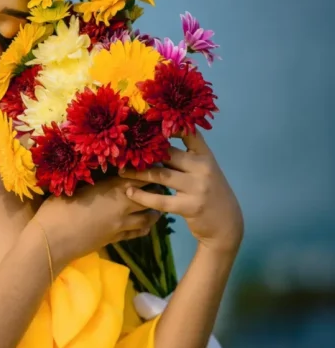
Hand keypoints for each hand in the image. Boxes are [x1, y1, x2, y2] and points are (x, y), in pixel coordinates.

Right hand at [34, 173, 161, 268]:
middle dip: (157, 190)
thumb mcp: (76, 188)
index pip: (141, 176)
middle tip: (158, 185)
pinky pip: (137, 232)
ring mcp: (121, 224)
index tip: (154, 166)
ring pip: (148, 217)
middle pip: (150, 195)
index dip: (150, 171)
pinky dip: (144, 227)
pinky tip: (145, 225)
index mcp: (112, 188)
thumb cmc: (58, 209)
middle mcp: (122, 205)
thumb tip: (103, 176)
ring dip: (154, 210)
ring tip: (155, 205)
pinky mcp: (116, 239)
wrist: (53, 239)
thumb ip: (96, 183)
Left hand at [117, 128, 243, 253]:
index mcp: (206, 156)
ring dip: (137, 173)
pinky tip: (129, 192)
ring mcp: (197, 187)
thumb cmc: (210, 193)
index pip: (190, 134)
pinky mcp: (190, 206)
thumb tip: (156, 145)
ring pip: (160, 175)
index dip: (170, 126)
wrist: (226, 224)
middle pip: (168, 154)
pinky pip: (160, 200)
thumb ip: (187, 158)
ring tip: (121, 171)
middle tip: (123, 151)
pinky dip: (142, 196)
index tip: (148, 123)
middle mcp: (203, 168)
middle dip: (144, 152)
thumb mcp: (205, 171)